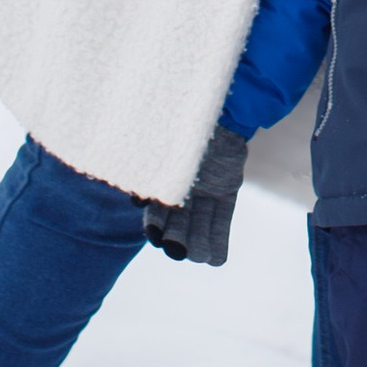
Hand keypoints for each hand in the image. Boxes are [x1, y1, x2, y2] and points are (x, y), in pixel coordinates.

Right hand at [144, 123, 247, 265]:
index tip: (156, 236)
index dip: (157, 224)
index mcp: (166, 177)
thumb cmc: (187, 119)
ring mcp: (206, 192)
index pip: (159, 208)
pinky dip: (219, 240)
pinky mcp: (227, 191)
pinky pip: (222, 220)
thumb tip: (139, 194)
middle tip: (174, 250)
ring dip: (197, 242)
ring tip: (196, 257)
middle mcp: (185, 188)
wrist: (225, 107)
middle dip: (175, 238)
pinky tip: (217, 260)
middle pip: (178, 221)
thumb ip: (156, 164)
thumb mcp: (169, 141)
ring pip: (199, 224)